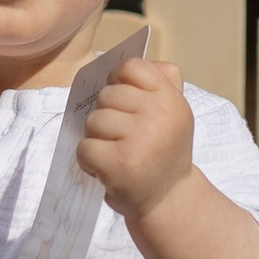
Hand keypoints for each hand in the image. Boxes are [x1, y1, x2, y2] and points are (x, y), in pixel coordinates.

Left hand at [77, 53, 194, 222]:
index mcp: (171, 99)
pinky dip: (89, 159)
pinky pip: (85, 146)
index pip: (132, 68)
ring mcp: (139, 140)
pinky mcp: (119, 163)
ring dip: (97, 138)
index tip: (123, 100)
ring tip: (116, 153)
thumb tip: (131, 60)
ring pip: (93, 120)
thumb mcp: (174, 113)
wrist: (169, 199)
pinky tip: (107, 168)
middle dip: (107, 114)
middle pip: (107, 95)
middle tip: (123, 137)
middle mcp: (159, 116)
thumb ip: (161, 81)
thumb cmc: (163, 150)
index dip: (119, 80)